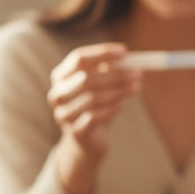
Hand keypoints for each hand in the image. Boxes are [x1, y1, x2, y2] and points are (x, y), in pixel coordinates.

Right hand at [47, 42, 141, 193]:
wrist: (86, 141)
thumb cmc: (95, 107)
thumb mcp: (101, 86)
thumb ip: (111, 71)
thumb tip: (131, 60)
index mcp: (61, 76)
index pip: (79, 58)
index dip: (102, 53)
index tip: (125, 52)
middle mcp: (57, 94)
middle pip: (86, 78)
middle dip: (115, 74)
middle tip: (137, 73)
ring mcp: (64, 114)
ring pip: (92, 98)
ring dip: (118, 91)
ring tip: (136, 87)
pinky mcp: (75, 131)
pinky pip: (94, 117)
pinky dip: (111, 109)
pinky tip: (123, 104)